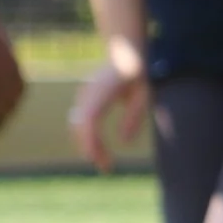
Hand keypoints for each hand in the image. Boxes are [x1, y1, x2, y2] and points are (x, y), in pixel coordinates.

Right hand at [69, 59, 148, 173]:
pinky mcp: (84, 101)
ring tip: (104, 161)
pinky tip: (99, 147)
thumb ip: (134, 118)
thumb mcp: (144, 96)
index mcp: (102, 92)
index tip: (96, 159)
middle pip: (80, 127)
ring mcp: (83, 97)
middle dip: (90, 149)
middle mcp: (87, 95)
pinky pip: (81, 122)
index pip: (89, 120)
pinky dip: (87, 137)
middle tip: (106, 168)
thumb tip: (124, 142)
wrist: (125, 54)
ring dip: (88, 144)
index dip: (90, 140)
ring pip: (78, 126)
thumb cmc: (139, 74)